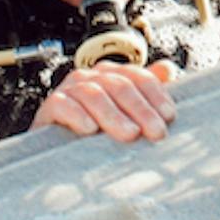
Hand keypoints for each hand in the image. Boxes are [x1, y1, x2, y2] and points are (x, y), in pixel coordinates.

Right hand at [29, 61, 177, 142]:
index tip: (169, 115)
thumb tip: (168, 68)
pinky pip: (63, 105)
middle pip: (119, 85)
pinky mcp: (49, 107)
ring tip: (130, 133)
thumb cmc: (94, 131)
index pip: (137, 76)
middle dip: (141, 109)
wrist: (55, 150)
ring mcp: (68, 90)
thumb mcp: (124, 113)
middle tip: (155, 131)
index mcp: (110, 75)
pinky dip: (77, 115)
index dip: (156, 94)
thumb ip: (145, 91)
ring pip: (93, 94)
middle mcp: (90, 78)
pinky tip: (90, 129)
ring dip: (114, 115)